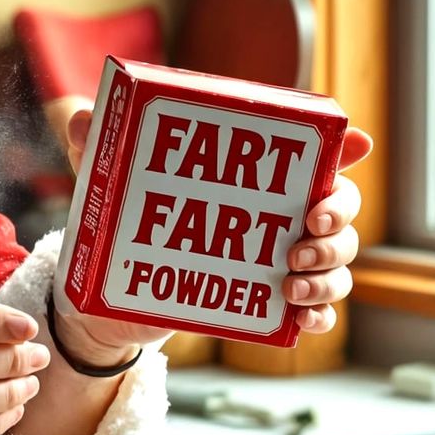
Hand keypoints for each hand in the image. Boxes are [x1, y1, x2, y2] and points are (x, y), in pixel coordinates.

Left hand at [56, 108, 375, 349]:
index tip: (354, 146)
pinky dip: (318, 315)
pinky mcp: (266, 308)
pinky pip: (315, 313)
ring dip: (328, 271)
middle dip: (339, 217)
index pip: (311, 156)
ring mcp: (278, 265)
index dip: (343, 148)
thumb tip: (80, 117)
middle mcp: (277, 219)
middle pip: (340, 210)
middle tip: (305, 227)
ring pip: (336, 263)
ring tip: (291, 280)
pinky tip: (300, 317)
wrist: (105, 299)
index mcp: (253, 180)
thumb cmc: (121, 224)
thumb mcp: (109, 186)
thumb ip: (99, 150)